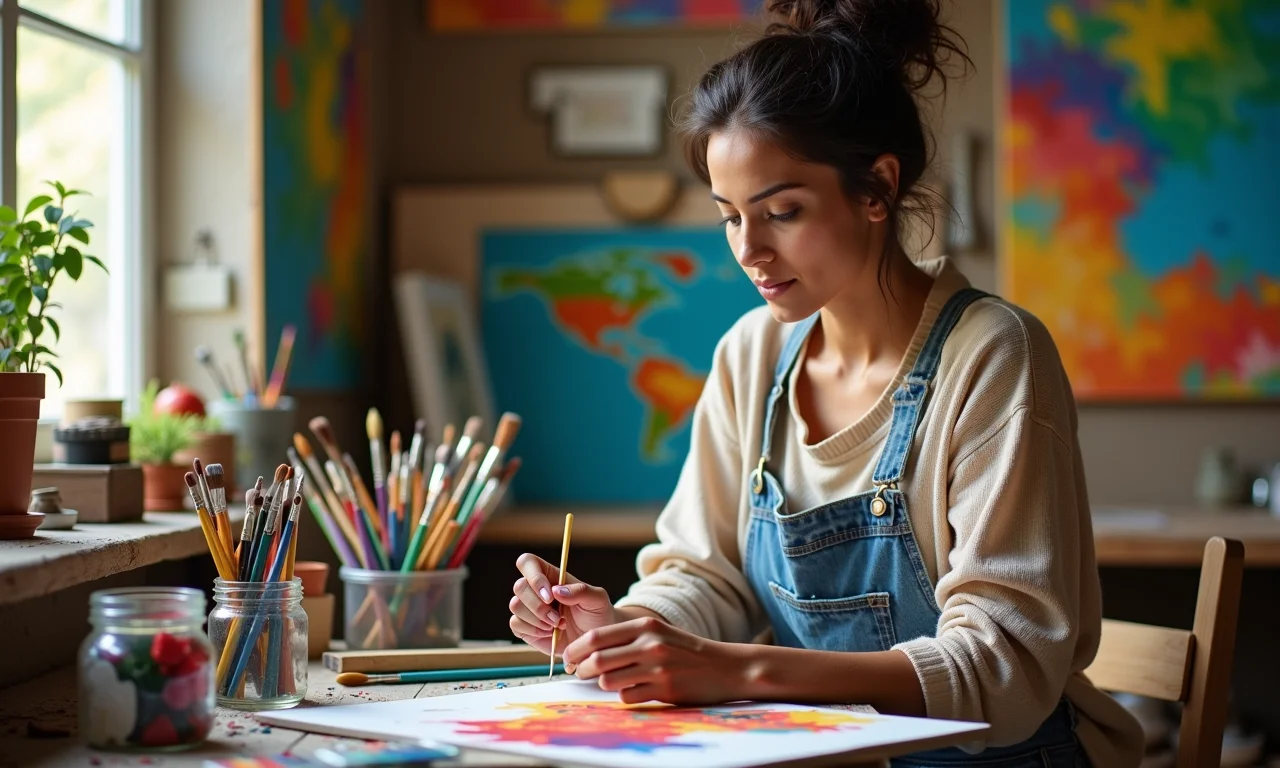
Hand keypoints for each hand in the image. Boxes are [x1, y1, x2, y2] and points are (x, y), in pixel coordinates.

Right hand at [509, 552, 615, 654]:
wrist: (593, 641)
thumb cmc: (596, 614)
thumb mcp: (597, 599)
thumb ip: (581, 591)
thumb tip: (557, 591)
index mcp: (551, 576)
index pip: (528, 562)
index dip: (534, 576)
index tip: (550, 596)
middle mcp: (536, 590)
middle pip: (519, 586)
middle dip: (538, 606)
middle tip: (558, 618)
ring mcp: (528, 608)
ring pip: (515, 606)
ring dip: (537, 619)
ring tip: (557, 625)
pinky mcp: (524, 627)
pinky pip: (515, 624)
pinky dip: (533, 630)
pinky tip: (549, 633)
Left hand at [563, 617, 745, 705]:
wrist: (725, 667)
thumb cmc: (687, 652)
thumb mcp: (659, 634)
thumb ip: (629, 639)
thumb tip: (592, 651)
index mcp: (645, 626)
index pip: (597, 637)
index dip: (576, 649)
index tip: (568, 658)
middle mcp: (649, 644)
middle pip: (598, 659)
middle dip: (581, 669)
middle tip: (578, 674)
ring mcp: (656, 668)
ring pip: (608, 680)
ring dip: (602, 684)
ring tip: (607, 682)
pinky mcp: (664, 689)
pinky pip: (627, 697)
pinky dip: (624, 696)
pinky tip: (633, 691)